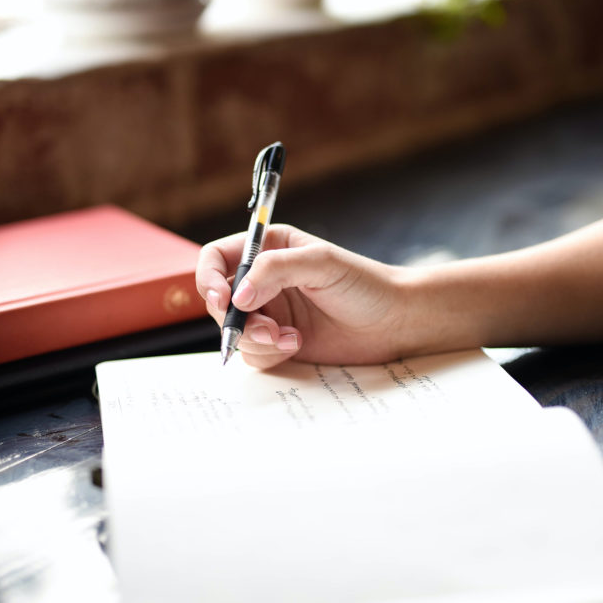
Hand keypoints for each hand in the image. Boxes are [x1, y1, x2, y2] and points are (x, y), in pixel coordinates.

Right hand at [195, 225, 411, 368]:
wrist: (394, 322)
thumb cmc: (365, 284)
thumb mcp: (321, 264)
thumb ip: (275, 270)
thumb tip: (237, 297)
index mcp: (269, 249)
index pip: (217, 259)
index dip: (209, 279)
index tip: (222, 300)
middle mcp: (263, 281)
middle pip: (219, 301)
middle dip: (236, 319)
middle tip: (267, 328)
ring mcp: (270, 313)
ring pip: (234, 331)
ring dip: (255, 339)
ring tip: (289, 338)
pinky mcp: (278, 341)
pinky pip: (253, 353)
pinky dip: (269, 353)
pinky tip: (297, 345)